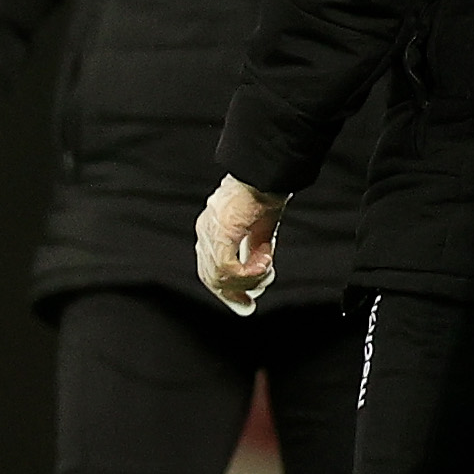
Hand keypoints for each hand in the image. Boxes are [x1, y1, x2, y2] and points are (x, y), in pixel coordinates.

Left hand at [196, 176, 286, 314]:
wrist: (269, 170)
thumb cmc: (268, 192)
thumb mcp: (261, 228)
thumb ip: (255, 250)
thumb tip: (258, 272)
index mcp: (211, 228)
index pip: (209, 268)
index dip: (227, 290)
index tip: (246, 303)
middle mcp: (205, 230)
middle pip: (210, 276)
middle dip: (233, 293)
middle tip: (250, 303)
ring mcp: (210, 230)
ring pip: (219, 276)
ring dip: (248, 279)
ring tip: (266, 268)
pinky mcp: (221, 231)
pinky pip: (229, 267)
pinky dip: (250, 271)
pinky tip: (266, 261)